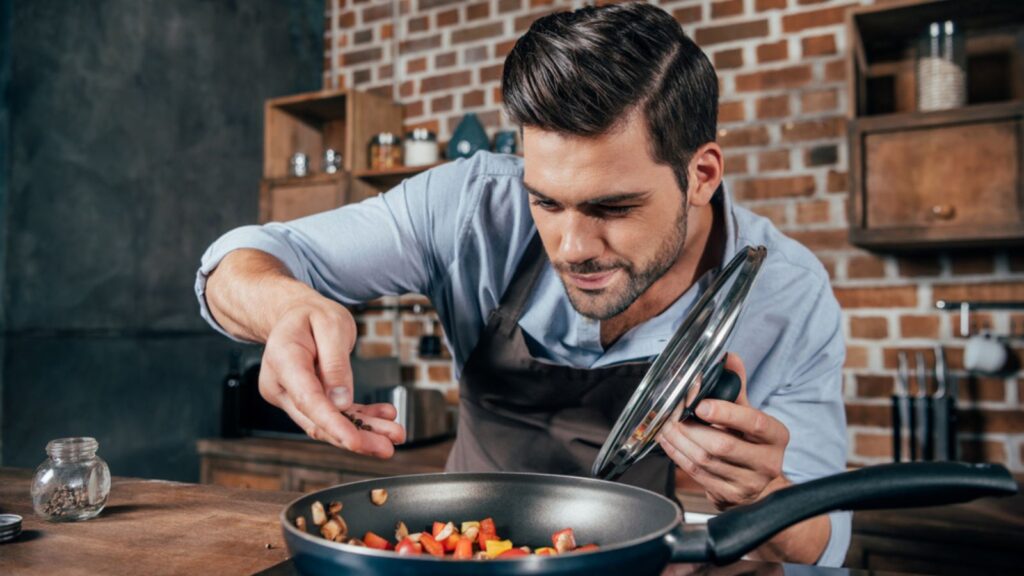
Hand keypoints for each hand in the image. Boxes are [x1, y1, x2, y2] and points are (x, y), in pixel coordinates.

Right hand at [258, 295, 405, 456]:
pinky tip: (382, 418)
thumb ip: (335, 363)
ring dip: (361, 432)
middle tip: (387, 448)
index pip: (308, 400)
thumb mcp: (331, 324)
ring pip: (327, 423)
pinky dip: (358, 419)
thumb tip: (342, 401)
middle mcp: (281, 384)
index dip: (333, 424)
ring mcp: (290, 396)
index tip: (356, 442)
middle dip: (355, 437)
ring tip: (393, 435)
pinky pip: (332, 414)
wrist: (294, 314)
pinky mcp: (304, 400)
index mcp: (283, 360)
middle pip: (318, 420)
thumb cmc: (311, 314)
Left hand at [656, 353, 788, 509]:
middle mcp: (766, 462)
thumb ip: (736, 388)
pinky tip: (668, 441)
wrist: (759, 486)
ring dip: (679, 440)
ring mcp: (747, 483)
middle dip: (691, 428)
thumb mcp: (749, 415)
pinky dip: (677, 454)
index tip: (702, 404)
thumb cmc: (751, 443)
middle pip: (723, 445)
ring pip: (705, 460)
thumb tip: (728, 358)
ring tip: (665, 424)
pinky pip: (696, 473)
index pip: (754, 422)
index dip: (727, 413)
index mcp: (776, 436)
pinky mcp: (728, 496)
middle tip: (673, 414)